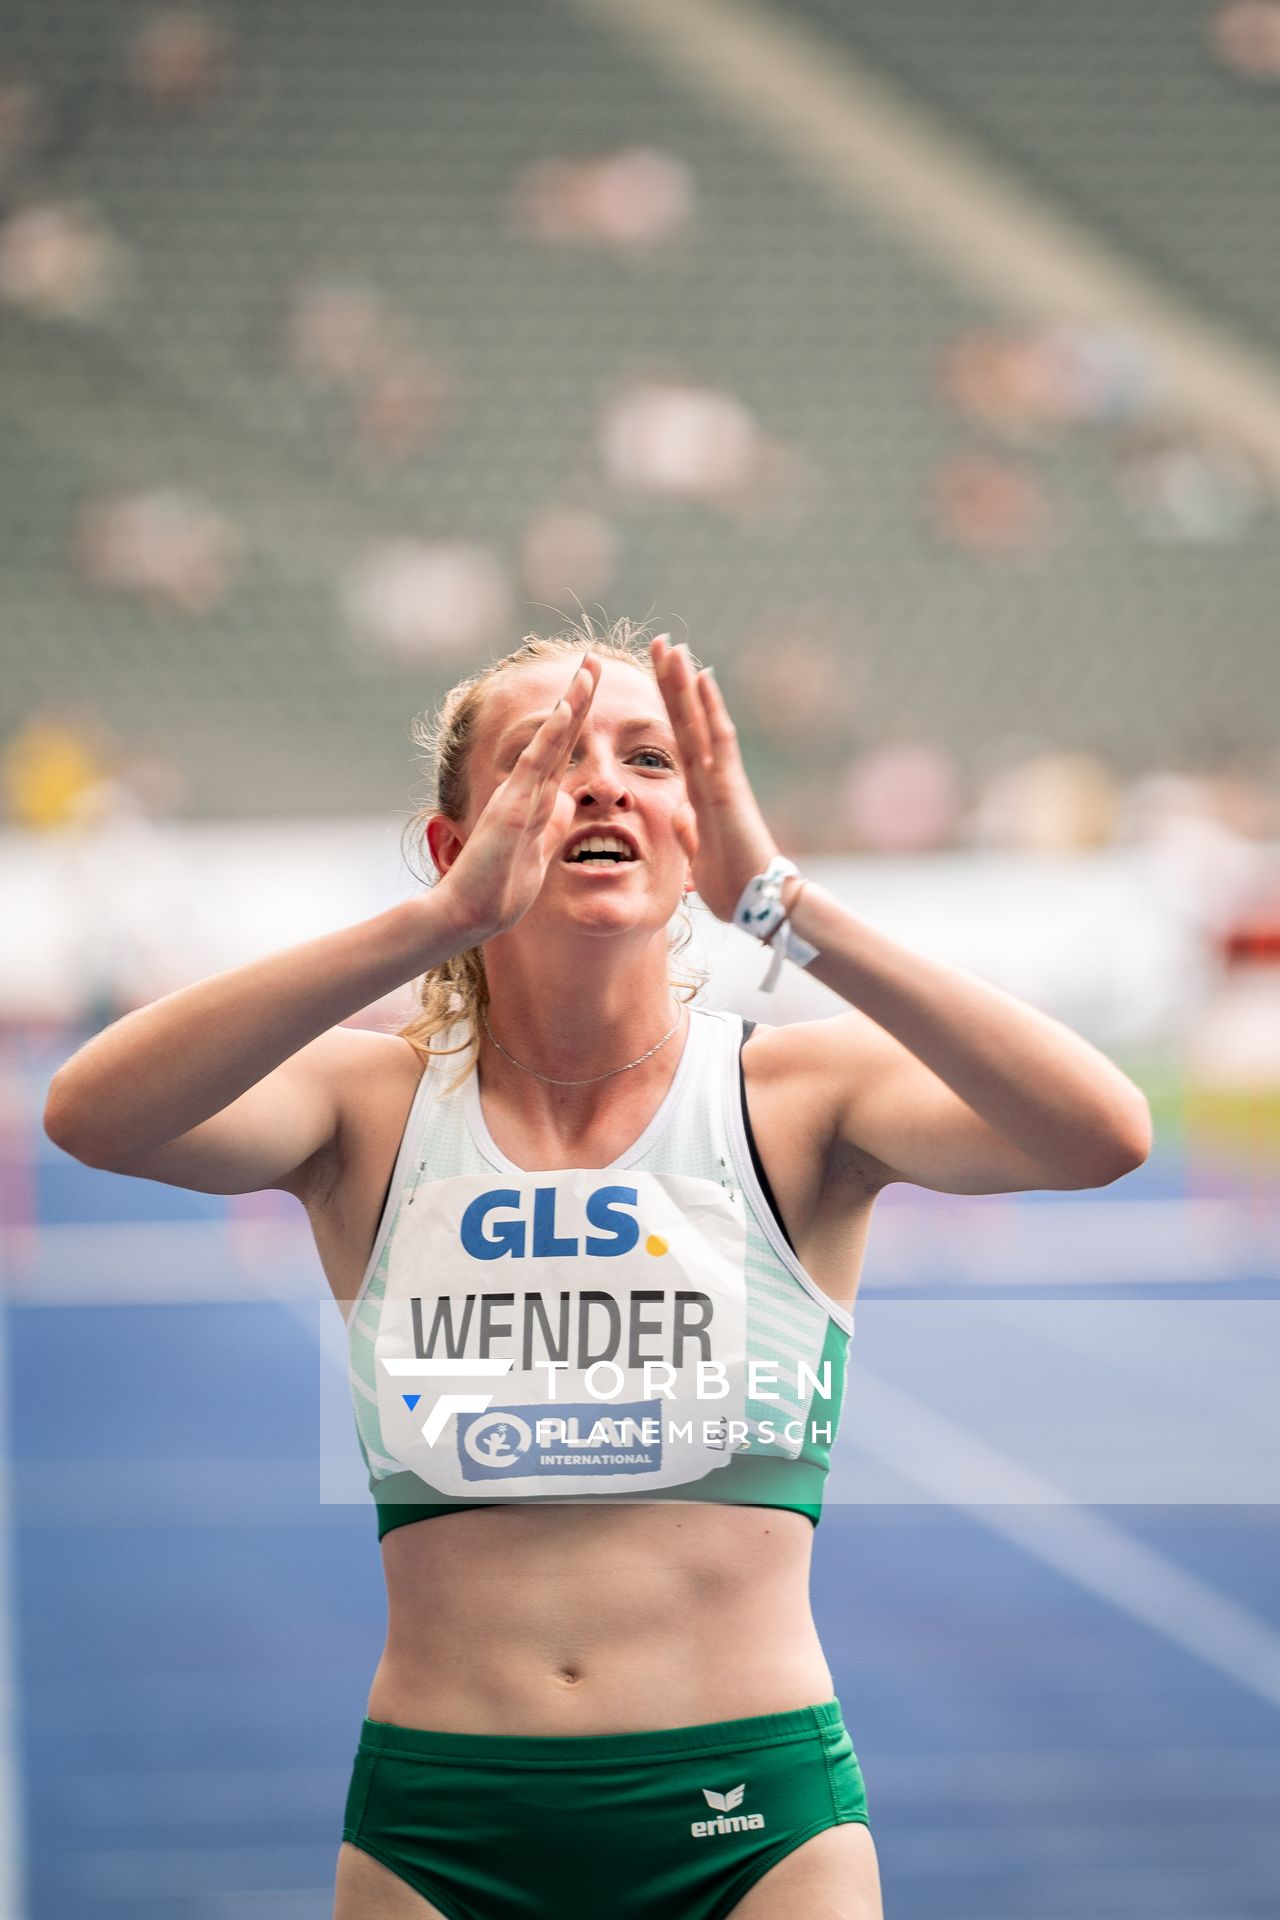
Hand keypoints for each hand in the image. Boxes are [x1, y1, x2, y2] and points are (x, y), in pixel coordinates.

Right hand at [435, 653, 601, 941]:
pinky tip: (570, 708)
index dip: (580, 721)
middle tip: (593, 659)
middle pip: (559, 734)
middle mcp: (526, 789)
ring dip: (571, 702)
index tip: (594, 690)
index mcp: (535, 801)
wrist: (465, 915)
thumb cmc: (498, 891)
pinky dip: (553, 734)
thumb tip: (565, 800)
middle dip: (578, 696)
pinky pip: (536, 764)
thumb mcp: (538, 854)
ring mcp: (518, 795)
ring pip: (550, 739)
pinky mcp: (512, 809)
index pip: (563, 752)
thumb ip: (550, 825)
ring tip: (590, 668)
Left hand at [651, 635, 780, 924]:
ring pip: (701, 721)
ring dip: (685, 683)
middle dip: (673, 682)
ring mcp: (722, 780)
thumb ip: (689, 831)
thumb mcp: (698, 857)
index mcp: (702, 794)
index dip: (669, 708)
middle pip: (689, 720)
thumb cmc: (735, 887)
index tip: (658, 677)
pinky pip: (719, 740)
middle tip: (661, 643)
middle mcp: (713, 778)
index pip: (681, 740)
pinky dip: (710, 707)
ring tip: (672, 647)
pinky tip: (700, 675)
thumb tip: (680, 812)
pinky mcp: (729, 789)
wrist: (762, 905)